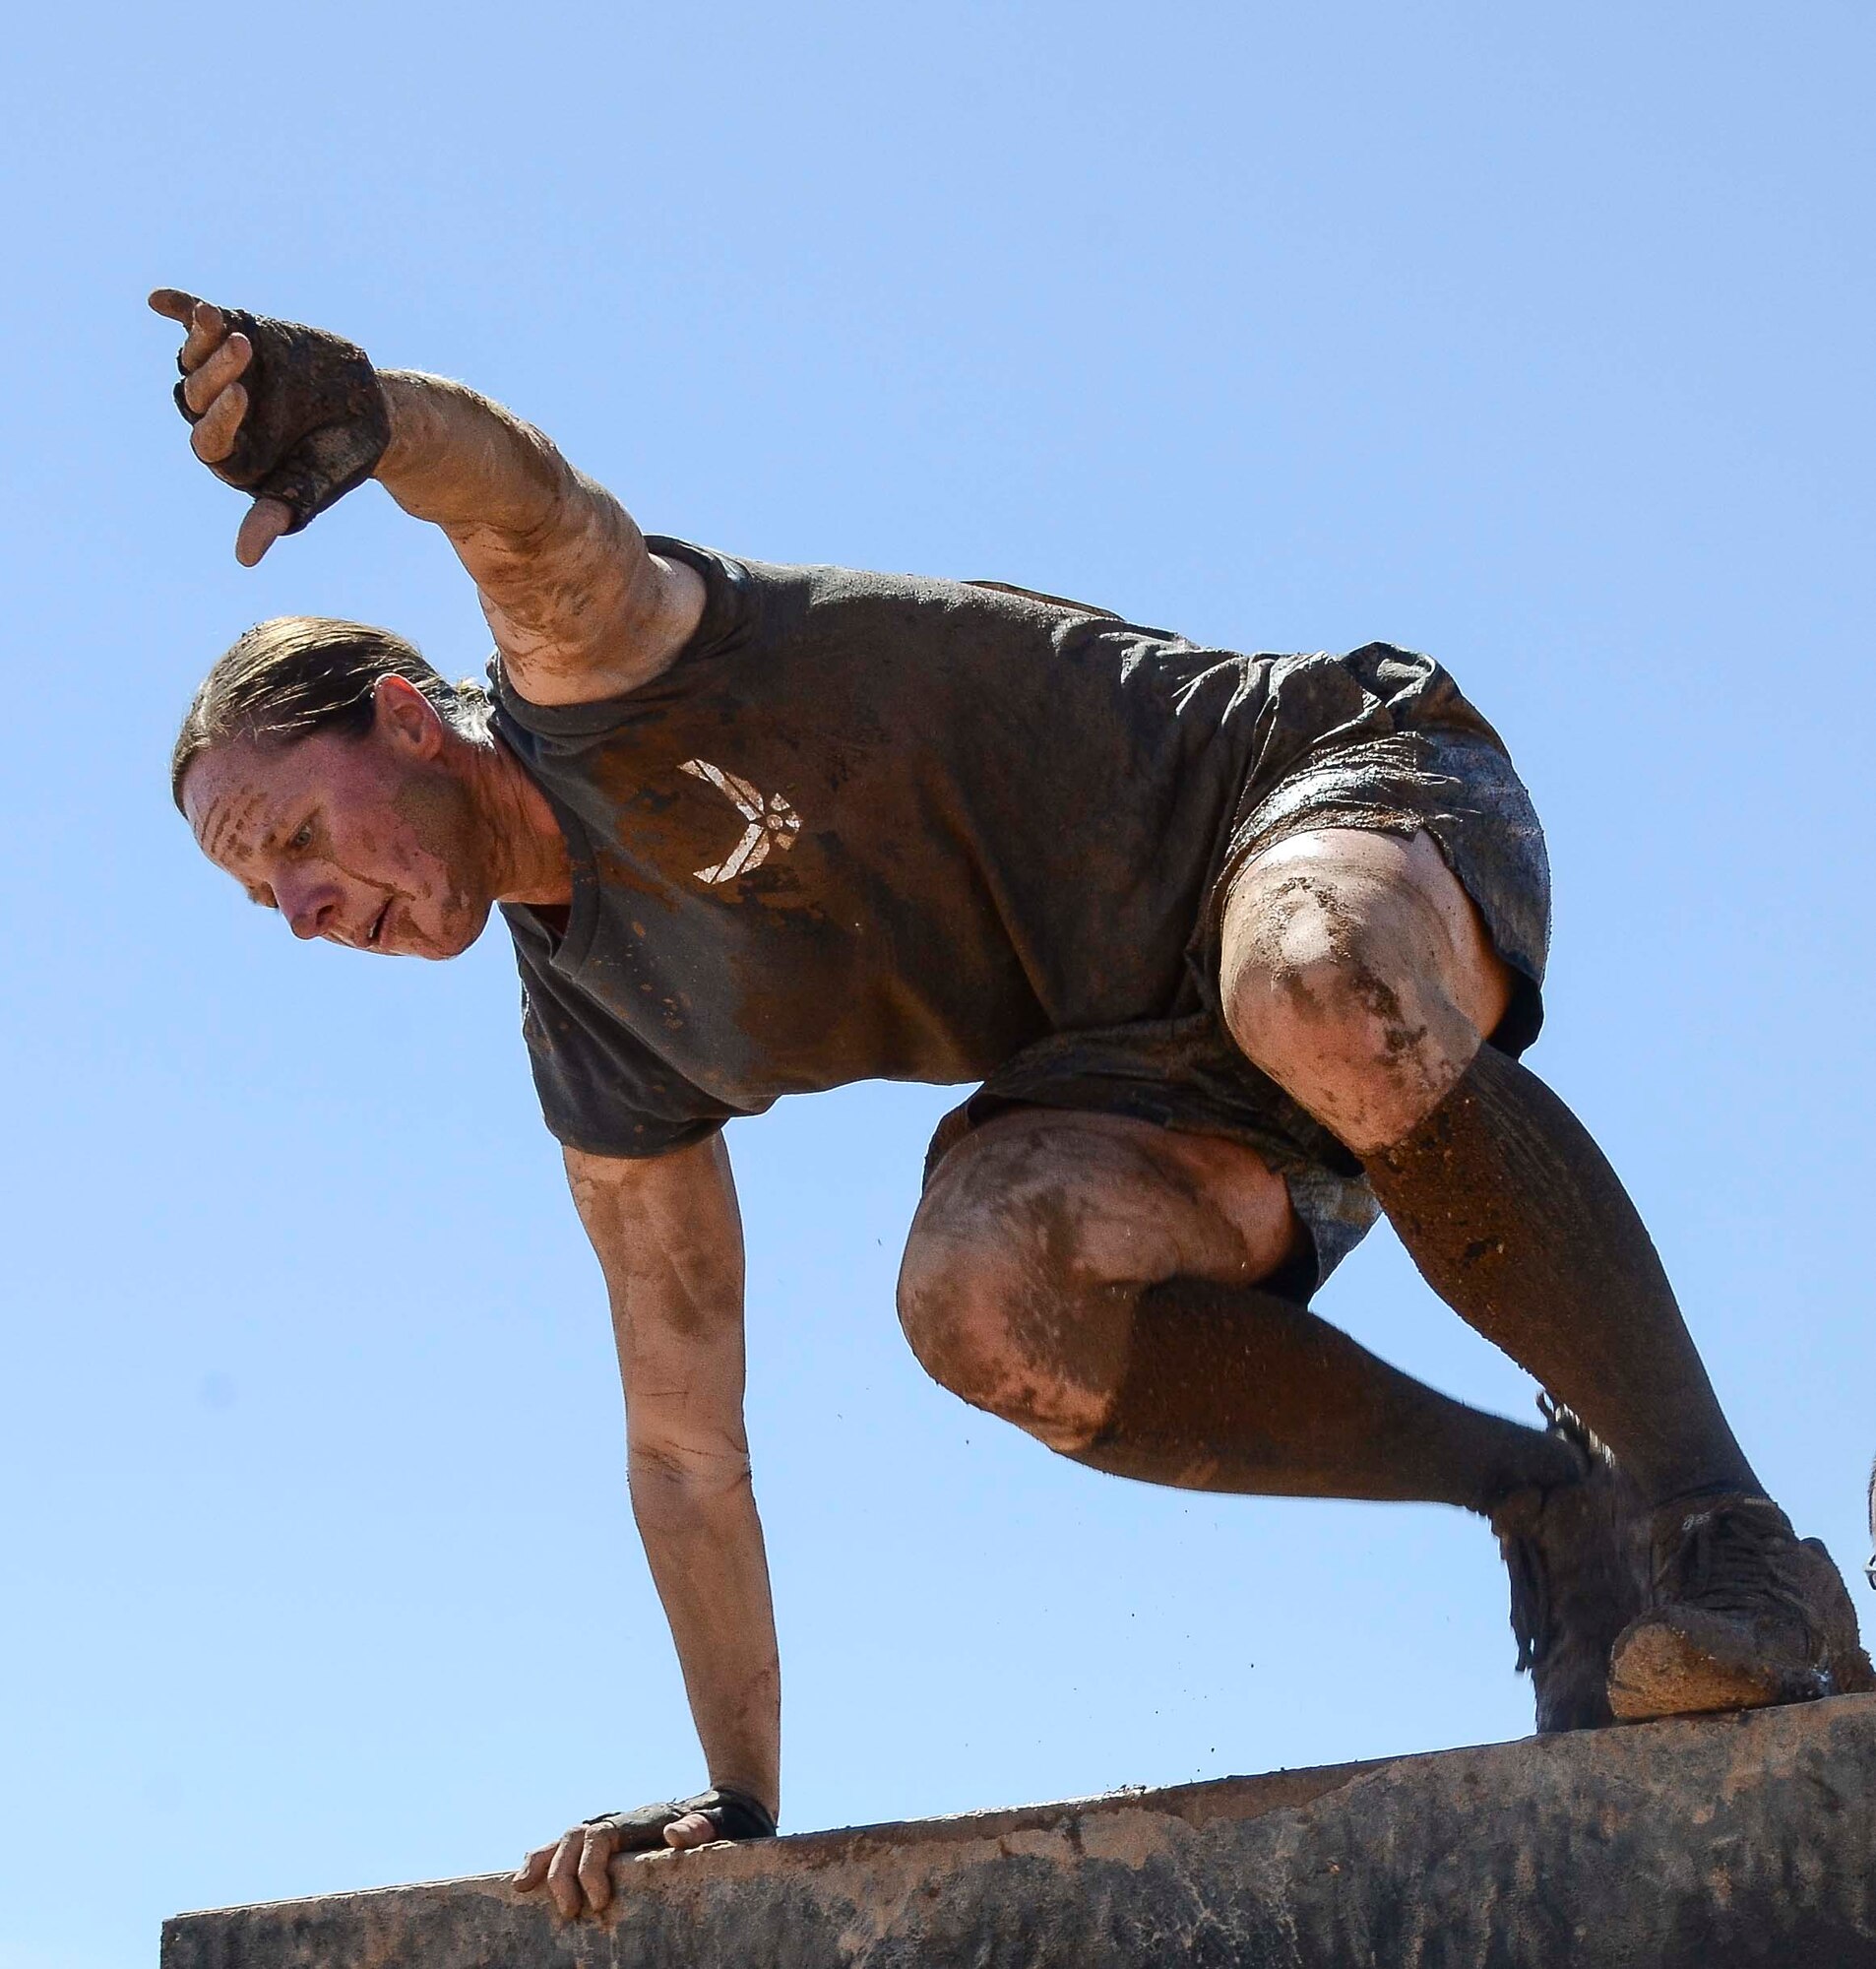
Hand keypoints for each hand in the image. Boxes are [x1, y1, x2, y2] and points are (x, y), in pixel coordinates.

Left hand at [148, 288, 389, 563]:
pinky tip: (160, 300)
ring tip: (213, 317)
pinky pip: (197, 324)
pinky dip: (179, 309)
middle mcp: (218, 414)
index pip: (210, 439)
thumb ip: (277, 514)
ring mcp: (223, 373)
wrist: (369, 413)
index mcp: (231, 455)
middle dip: (217, 370)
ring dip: (200, 339)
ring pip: (195, 358)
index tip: (244, 393)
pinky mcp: (236, 336)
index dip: (221, 416)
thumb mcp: (313, 487)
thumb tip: (245, 558)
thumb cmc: (340, 459)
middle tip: (245, 348)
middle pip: (198, 394)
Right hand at [511, 1788, 777, 1917]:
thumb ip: (701, 1829)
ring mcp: (611, 1828)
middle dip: (563, 1874)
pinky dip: (544, 1858)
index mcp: (641, 1820)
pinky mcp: (607, 1843)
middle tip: (570, 1915)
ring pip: (565, 1838)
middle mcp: (620, 1820)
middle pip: (576, 1836)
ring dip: (543, 1862)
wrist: (726, 1806)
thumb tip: (677, 1835)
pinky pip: (568, 1846)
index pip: (602, 1836)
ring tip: (522, 1890)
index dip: (591, 1868)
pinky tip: (526, 1878)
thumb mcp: (722, 1826)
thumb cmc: (725, 1822)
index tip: (599, 1904)